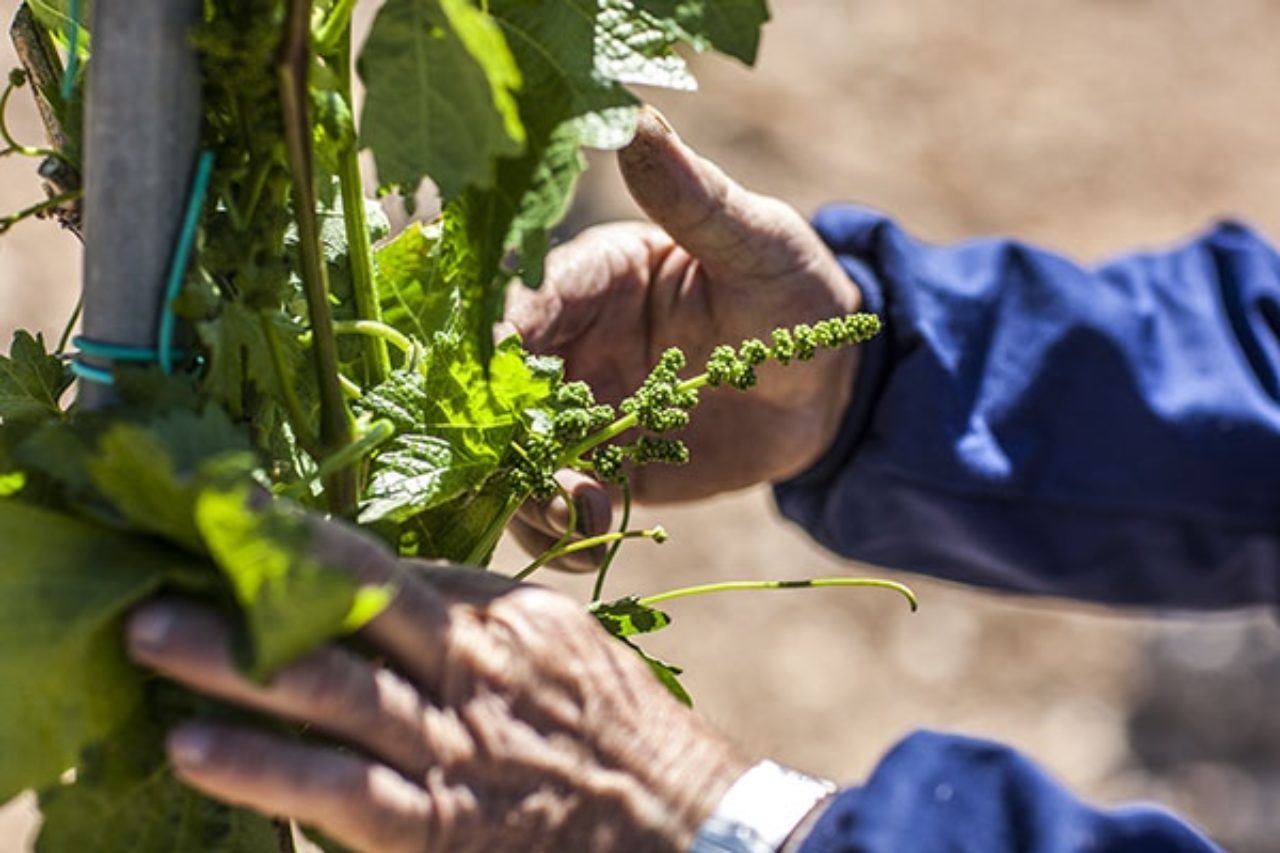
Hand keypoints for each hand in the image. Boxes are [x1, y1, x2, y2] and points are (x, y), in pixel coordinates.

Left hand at [126, 517, 747, 852]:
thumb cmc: (620, 737)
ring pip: (324, 686)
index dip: (306, 548)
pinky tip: (195, 748)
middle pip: (348, 601)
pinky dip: (263, 767)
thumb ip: (483, 620)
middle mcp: (467, 666)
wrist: (681, 828)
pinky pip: (337, 789)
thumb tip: (405, 592)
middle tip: (176, 540)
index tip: (241, 525)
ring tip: (149, 631)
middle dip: (260, 570)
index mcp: (500, 618)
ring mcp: (447, 745)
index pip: (387, 571)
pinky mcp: (434, 824)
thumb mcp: (562, 650)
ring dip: (229, 657)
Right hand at [506, 110, 862, 558]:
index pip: (526, 307)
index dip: (504, 347)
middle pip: (503, 392)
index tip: (506, 387)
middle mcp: (571, 345)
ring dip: (529, 491)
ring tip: (581, 513)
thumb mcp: (756, 240)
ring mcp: (583, 412)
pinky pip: (559, 503)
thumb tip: (638, 120)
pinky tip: (592, 538)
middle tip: (539, 471)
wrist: (827, 385)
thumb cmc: (794, 291)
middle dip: (504, 436)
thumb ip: (695, 198)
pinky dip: (559, 528)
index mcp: (592, 277)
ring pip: (520, 456)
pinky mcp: (604, 467)